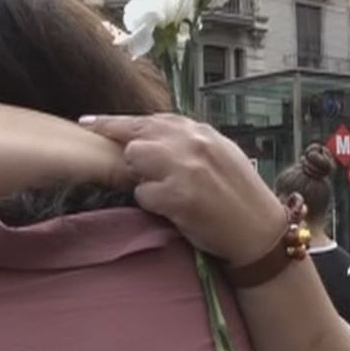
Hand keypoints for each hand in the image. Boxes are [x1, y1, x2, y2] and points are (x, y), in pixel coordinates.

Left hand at [79, 114, 285, 265]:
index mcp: (201, 131)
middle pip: (135, 135)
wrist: (260, 231)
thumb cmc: (240, 196)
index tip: (89, 123)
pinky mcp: (179, 197)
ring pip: (134, 160)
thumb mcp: (219, 154)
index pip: (149, 119)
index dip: (115, 122)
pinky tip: (174, 210)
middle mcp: (192, 143)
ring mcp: (185, 168)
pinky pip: (142, 194)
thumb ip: (187, 142)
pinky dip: (152, 204)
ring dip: (141, 178)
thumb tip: (151, 137)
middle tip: (137, 173)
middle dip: (128, 154)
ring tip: (166, 193)